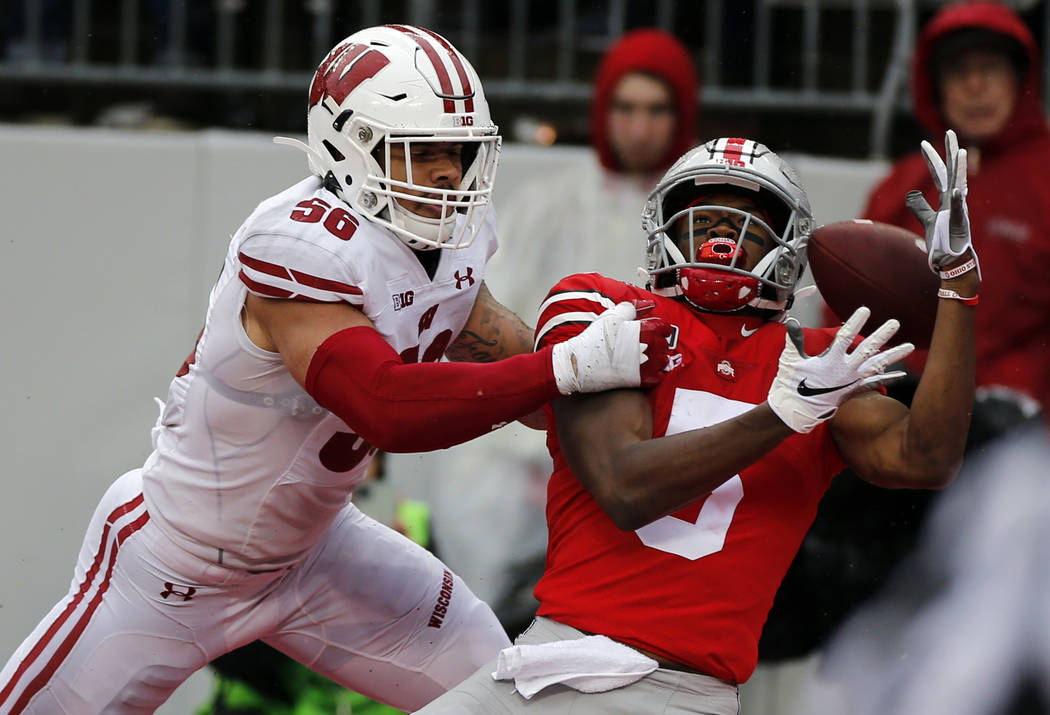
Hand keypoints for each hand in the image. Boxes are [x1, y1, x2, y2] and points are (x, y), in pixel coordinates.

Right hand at [551, 302, 672, 394]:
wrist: (580, 363)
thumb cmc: (594, 339)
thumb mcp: (612, 316)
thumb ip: (632, 308)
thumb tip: (648, 304)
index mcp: (643, 329)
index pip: (664, 327)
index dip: (660, 328)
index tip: (655, 331)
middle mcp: (648, 347)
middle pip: (664, 344)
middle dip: (657, 343)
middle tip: (645, 345)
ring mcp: (646, 365)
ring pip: (663, 361)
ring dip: (657, 358)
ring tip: (645, 357)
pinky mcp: (641, 380)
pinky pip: (658, 377)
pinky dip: (655, 374)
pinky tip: (645, 370)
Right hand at [767, 307, 914, 432]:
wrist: (797, 411)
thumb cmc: (792, 385)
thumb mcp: (790, 360)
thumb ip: (795, 340)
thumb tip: (792, 322)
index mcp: (830, 360)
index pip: (845, 337)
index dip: (855, 323)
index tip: (865, 310)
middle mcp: (845, 369)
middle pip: (867, 349)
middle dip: (882, 335)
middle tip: (895, 323)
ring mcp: (852, 380)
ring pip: (877, 365)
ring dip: (894, 355)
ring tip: (910, 347)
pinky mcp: (854, 389)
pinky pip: (874, 383)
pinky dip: (888, 378)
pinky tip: (901, 374)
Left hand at [905, 129, 980, 279]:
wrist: (952, 260)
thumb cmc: (943, 240)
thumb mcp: (929, 220)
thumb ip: (920, 207)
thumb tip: (911, 195)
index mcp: (946, 199)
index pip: (938, 173)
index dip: (931, 159)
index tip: (923, 143)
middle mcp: (953, 200)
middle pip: (951, 171)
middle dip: (950, 152)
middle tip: (950, 131)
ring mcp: (957, 210)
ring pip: (959, 184)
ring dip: (960, 169)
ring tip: (961, 151)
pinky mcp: (959, 223)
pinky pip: (958, 209)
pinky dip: (957, 199)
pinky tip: (957, 189)